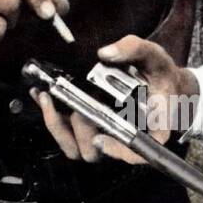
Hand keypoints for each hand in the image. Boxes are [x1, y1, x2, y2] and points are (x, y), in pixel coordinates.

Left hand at [29, 34, 199, 163]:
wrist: (161, 83)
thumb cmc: (160, 74)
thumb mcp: (154, 56)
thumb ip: (133, 49)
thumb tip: (105, 53)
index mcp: (151, 130)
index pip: (137, 153)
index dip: (119, 152)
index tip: (101, 137)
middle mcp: (124, 139)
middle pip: (97, 151)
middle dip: (80, 128)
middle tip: (72, 103)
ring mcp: (105, 136)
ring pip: (76, 147)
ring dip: (58, 125)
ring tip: (46, 97)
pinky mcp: (89, 130)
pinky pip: (67, 135)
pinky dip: (51, 118)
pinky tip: (40, 95)